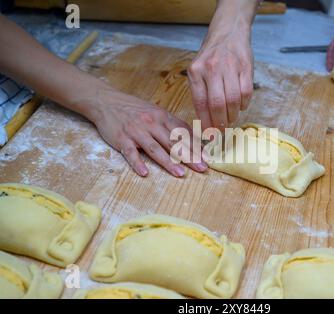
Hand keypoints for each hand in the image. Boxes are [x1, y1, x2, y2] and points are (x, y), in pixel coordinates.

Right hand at [86, 87, 207, 176]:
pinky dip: (137, 163)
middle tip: (202, 168)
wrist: (106, 101)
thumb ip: (174, 124)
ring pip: (155, 148)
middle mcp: (152, 123)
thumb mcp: (156, 112)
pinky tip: (144, 173)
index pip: (183, 133)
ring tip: (180, 174)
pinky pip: (130, 152)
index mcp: (162, 117)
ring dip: (168, 162)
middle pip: (173, 142)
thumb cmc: (135, 109)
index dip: (196, 146)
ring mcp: (136, 131)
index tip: (208, 157)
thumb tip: (195, 137)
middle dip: (189, 156)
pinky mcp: (121, 138)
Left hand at [188, 0, 256, 130]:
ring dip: (233, 115)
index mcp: (196, 72)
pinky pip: (246, 92)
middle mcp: (211, 69)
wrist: (228, 32)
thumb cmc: (211, 57)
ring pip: (233, 100)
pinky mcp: (245, 67)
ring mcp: (229, 67)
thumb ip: (200, 93)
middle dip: (220, 122)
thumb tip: (205, 122)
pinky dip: (244, 104)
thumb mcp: (198, 71)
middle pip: (218, 104)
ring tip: (231, 118)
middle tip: (222, 130)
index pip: (200, 103)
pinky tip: (240, 105)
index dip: (206, 122)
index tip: (209, 134)